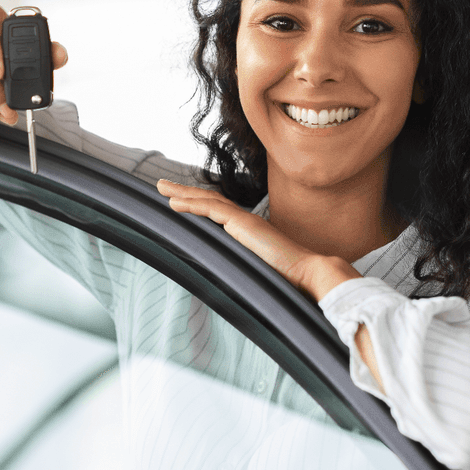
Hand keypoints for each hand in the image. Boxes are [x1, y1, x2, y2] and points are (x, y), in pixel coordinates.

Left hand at [155, 181, 357, 299]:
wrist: (307, 272)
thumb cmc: (289, 278)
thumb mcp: (259, 270)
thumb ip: (246, 269)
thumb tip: (233, 283)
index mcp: (249, 230)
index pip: (219, 211)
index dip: (200, 203)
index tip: (183, 200)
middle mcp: (245, 221)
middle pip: (209, 200)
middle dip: (185, 191)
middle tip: (164, 186)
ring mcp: (244, 220)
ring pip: (207, 200)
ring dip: (182, 193)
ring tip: (162, 188)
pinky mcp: (242, 224)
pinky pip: (211, 210)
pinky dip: (191, 205)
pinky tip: (174, 203)